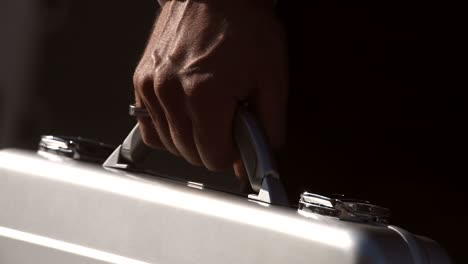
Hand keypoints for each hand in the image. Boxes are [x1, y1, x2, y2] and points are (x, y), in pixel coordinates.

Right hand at [133, 0, 287, 177]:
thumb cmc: (244, 25)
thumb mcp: (272, 77)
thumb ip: (268, 127)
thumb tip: (260, 158)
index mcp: (204, 94)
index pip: (212, 157)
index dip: (231, 154)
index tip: (238, 142)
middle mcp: (171, 91)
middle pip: (189, 154)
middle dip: (212, 147)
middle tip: (227, 124)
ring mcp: (152, 86)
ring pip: (168, 143)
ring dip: (190, 139)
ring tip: (208, 115)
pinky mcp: (141, 80)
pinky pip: (149, 126)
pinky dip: (167, 130)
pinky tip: (185, 116)